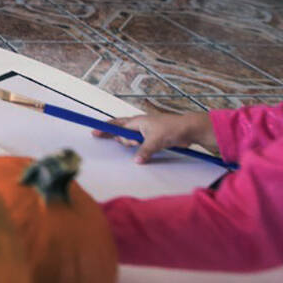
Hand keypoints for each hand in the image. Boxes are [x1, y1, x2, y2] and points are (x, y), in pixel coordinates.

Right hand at [92, 111, 216, 163]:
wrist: (189, 129)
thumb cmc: (171, 128)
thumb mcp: (155, 140)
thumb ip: (144, 151)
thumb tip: (136, 161)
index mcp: (136, 121)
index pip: (116, 125)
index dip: (104, 129)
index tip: (94, 133)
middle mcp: (138, 125)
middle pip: (121, 132)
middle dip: (123, 140)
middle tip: (133, 145)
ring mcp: (145, 131)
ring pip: (131, 139)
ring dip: (133, 145)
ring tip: (143, 147)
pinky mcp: (152, 138)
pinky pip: (140, 144)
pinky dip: (139, 148)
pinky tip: (143, 152)